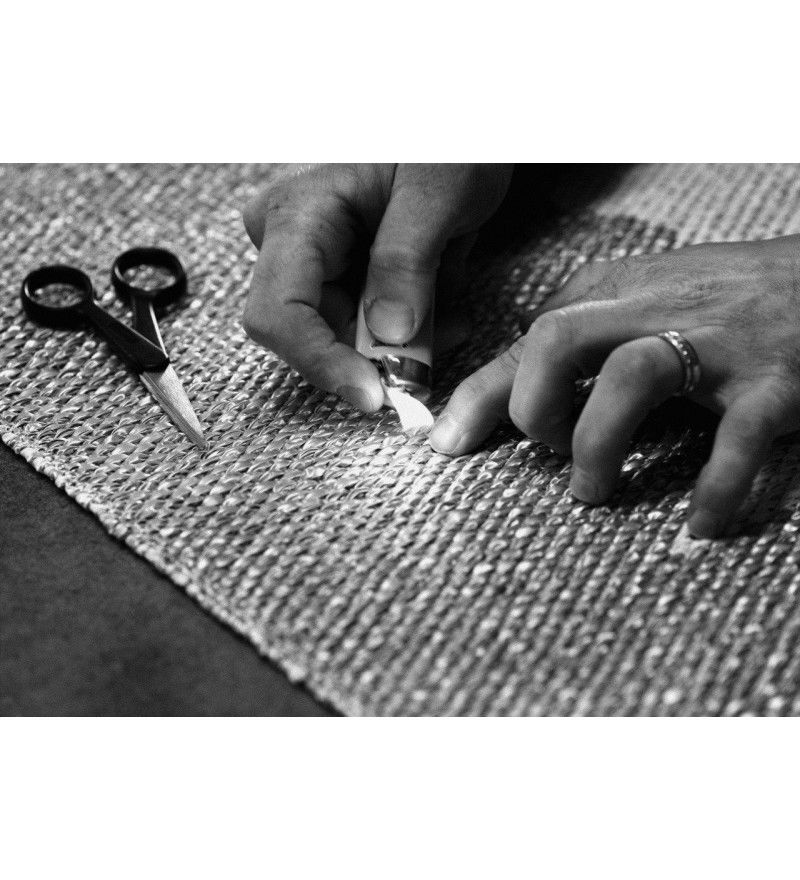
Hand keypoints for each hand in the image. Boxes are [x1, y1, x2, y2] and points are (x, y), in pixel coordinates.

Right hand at [242, 163, 511, 411]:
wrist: (458, 129)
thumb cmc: (446, 139)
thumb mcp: (437, 191)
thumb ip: (408, 260)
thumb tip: (388, 336)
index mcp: (298, 214)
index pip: (278, 315)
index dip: (322, 363)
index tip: (374, 396)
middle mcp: (292, 245)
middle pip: (313, 335)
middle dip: (374, 360)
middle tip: (433, 358)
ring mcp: (316, 264)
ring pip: (345, 339)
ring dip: (401, 348)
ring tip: (450, 317)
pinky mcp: (344, 278)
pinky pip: (367, 328)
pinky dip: (409, 333)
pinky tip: (442, 307)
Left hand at [429, 235, 799, 537]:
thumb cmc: (714, 303)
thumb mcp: (632, 306)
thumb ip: (567, 346)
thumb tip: (491, 399)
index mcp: (614, 290)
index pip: (529, 340)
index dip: (480, 397)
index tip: (445, 445)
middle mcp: (657, 307)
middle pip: (560, 338)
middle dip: (534, 407)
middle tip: (546, 451)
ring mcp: (718, 342)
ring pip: (632, 376)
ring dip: (597, 443)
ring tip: (592, 490)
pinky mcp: (775, 383)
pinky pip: (736, 440)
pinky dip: (713, 488)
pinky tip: (698, 524)